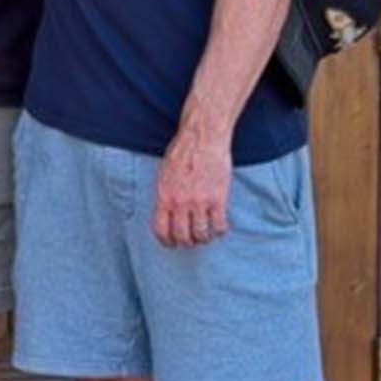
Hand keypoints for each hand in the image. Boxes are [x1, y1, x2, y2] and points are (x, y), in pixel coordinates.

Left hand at [153, 124, 231, 247]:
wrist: (202, 137)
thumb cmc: (182, 151)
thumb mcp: (164, 174)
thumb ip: (166, 194)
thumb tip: (166, 212)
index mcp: (164, 196)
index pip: (161, 230)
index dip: (167, 242)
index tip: (172, 244)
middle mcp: (180, 203)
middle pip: (182, 237)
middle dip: (187, 242)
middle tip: (192, 240)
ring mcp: (199, 202)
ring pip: (201, 234)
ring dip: (204, 238)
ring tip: (206, 234)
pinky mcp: (218, 199)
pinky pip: (219, 226)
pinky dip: (219, 231)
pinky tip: (220, 225)